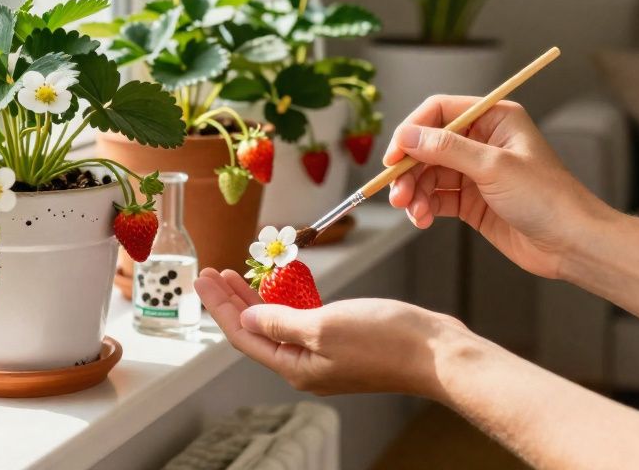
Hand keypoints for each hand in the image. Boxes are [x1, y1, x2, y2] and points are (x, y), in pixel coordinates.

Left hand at [194, 268, 465, 398]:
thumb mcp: (323, 325)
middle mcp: (306, 364)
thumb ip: (281, 322)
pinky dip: (287, 300)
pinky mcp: (345, 340)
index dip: (220, 306)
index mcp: (296, 367)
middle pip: (256, 329)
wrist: (437, 352)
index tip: (202, 278)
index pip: (244, 335)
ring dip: (256, 297)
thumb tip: (249, 318)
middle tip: (211, 271)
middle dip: (231, 300)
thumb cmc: (385, 339)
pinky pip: (303, 319)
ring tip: (235, 273)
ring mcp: (327, 354)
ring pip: (278, 323)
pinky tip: (281, 283)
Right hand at [383, 95, 609, 279]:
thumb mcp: (494, 167)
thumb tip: (407, 136)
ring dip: (413, 191)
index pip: (440, 112)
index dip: (412, 131)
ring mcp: (475, 172)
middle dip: (409, 169)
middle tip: (396, 190)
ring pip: (427, 174)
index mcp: (494, 119)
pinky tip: (422, 219)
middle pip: (427, 145)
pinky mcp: (471, 201)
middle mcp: (482, 141)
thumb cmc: (549, 198)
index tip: (394, 155)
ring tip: (411, 209)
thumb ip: (447, 149)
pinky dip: (423, 207)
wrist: (572, 244)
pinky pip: (435, 197)